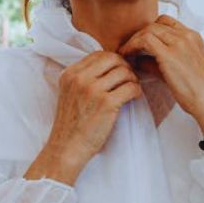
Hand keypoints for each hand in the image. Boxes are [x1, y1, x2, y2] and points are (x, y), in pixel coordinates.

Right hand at [25, 52, 141, 183]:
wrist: (67, 148)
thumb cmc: (72, 124)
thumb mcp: (70, 93)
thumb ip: (84, 78)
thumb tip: (111, 65)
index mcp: (70, 73)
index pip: (99, 54)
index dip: (114, 61)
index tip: (119, 72)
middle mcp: (80, 78)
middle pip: (113, 58)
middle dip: (125, 67)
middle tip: (128, 80)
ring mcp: (92, 90)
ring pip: (124, 72)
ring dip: (132, 80)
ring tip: (131, 90)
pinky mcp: (106, 103)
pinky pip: (131, 87)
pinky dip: (137, 91)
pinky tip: (134, 98)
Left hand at [117, 15, 203, 134]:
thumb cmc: (196, 90)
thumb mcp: (179, 69)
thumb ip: (159, 61)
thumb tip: (138, 59)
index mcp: (193, 37)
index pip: (166, 21)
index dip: (150, 30)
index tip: (140, 41)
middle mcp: (187, 36)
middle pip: (155, 24)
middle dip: (139, 34)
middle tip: (128, 47)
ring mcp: (179, 43)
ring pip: (148, 30)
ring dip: (133, 40)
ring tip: (125, 52)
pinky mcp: (170, 54)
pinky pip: (144, 40)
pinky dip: (132, 46)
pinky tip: (127, 56)